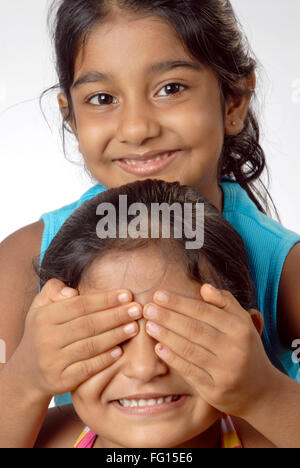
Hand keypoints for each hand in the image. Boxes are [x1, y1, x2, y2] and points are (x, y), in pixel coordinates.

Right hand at [10, 279, 141, 398]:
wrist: (27, 373)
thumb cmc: (42, 332)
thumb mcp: (40, 307)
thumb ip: (54, 290)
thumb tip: (72, 291)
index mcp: (43, 317)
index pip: (80, 305)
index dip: (105, 299)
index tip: (127, 294)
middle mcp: (46, 339)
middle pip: (88, 324)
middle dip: (116, 315)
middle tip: (137, 309)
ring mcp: (53, 361)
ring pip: (90, 346)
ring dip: (115, 335)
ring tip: (134, 327)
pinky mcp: (60, 380)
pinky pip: (87, 368)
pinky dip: (105, 359)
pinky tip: (120, 350)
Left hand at [144, 284, 276, 417]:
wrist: (262, 391)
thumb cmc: (246, 349)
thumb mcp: (242, 322)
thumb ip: (224, 302)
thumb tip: (203, 287)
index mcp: (240, 328)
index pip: (203, 311)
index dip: (179, 302)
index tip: (159, 294)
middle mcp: (234, 349)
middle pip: (193, 329)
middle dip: (167, 317)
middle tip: (147, 308)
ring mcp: (225, 372)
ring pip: (189, 349)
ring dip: (165, 336)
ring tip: (149, 325)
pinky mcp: (214, 391)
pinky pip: (189, 371)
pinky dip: (172, 358)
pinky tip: (158, 347)